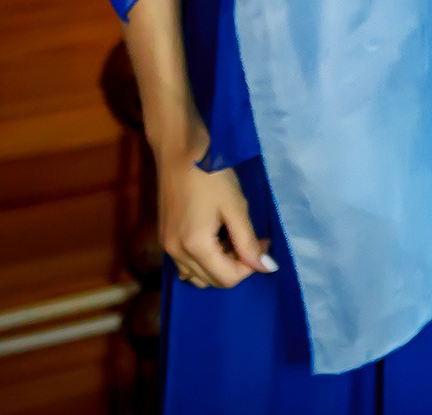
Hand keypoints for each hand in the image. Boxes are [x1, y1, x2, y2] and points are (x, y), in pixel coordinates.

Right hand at [158, 136, 273, 288]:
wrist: (179, 151)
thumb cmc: (211, 175)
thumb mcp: (235, 206)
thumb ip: (248, 241)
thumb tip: (266, 267)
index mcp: (194, 247)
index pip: (227, 279)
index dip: (251, 266)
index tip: (263, 241)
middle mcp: (176, 253)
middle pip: (213, 281)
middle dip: (237, 266)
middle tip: (252, 239)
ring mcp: (167, 247)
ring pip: (197, 276)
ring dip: (220, 265)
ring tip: (234, 237)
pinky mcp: (165, 238)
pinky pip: (186, 264)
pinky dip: (205, 259)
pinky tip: (217, 236)